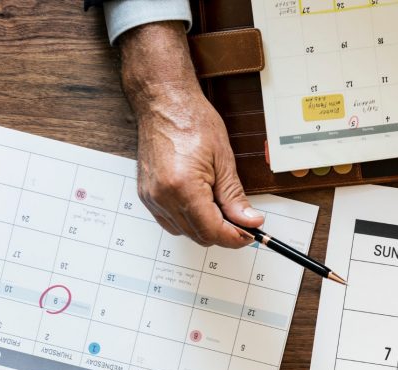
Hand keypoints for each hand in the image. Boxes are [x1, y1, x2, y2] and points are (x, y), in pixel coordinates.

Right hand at [118, 22, 261, 247]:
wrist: (163, 103)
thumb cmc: (192, 121)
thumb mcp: (223, 160)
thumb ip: (235, 197)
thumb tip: (249, 221)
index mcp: (183, 187)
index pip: (212, 231)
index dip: (235, 237)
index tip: (250, 234)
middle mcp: (162, 196)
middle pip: (198, 236)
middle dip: (223, 233)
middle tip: (242, 220)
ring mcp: (151, 197)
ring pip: (184, 232)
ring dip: (205, 227)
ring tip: (221, 207)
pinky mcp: (147, 195)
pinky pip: (170, 222)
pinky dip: (188, 221)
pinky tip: (201, 205)